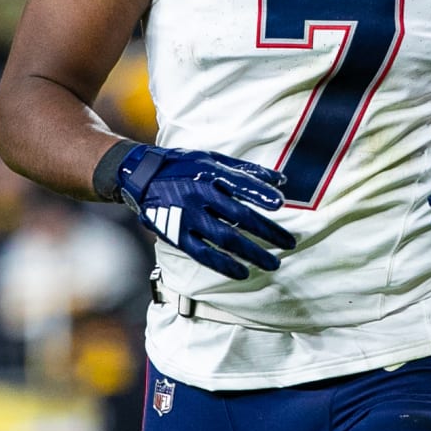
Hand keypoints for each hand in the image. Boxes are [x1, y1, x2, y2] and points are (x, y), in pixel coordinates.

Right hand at [114, 145, 294, 279]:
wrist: (141, 177)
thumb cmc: (183, 165)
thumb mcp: (212, 158)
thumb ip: (246, 170)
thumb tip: (282, 181)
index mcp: (209, 172)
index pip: (240, 184)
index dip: (260, 193)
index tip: (280, 204)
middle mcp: (199, 194)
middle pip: (240, 216)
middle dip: (268, 231)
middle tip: (289, 243)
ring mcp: (188, 217)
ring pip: (226, 239)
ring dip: (252, 253)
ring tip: (273, 263)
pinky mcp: (177, 235)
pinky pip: (204, 254)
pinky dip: (225, 264)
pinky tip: (243, 272)